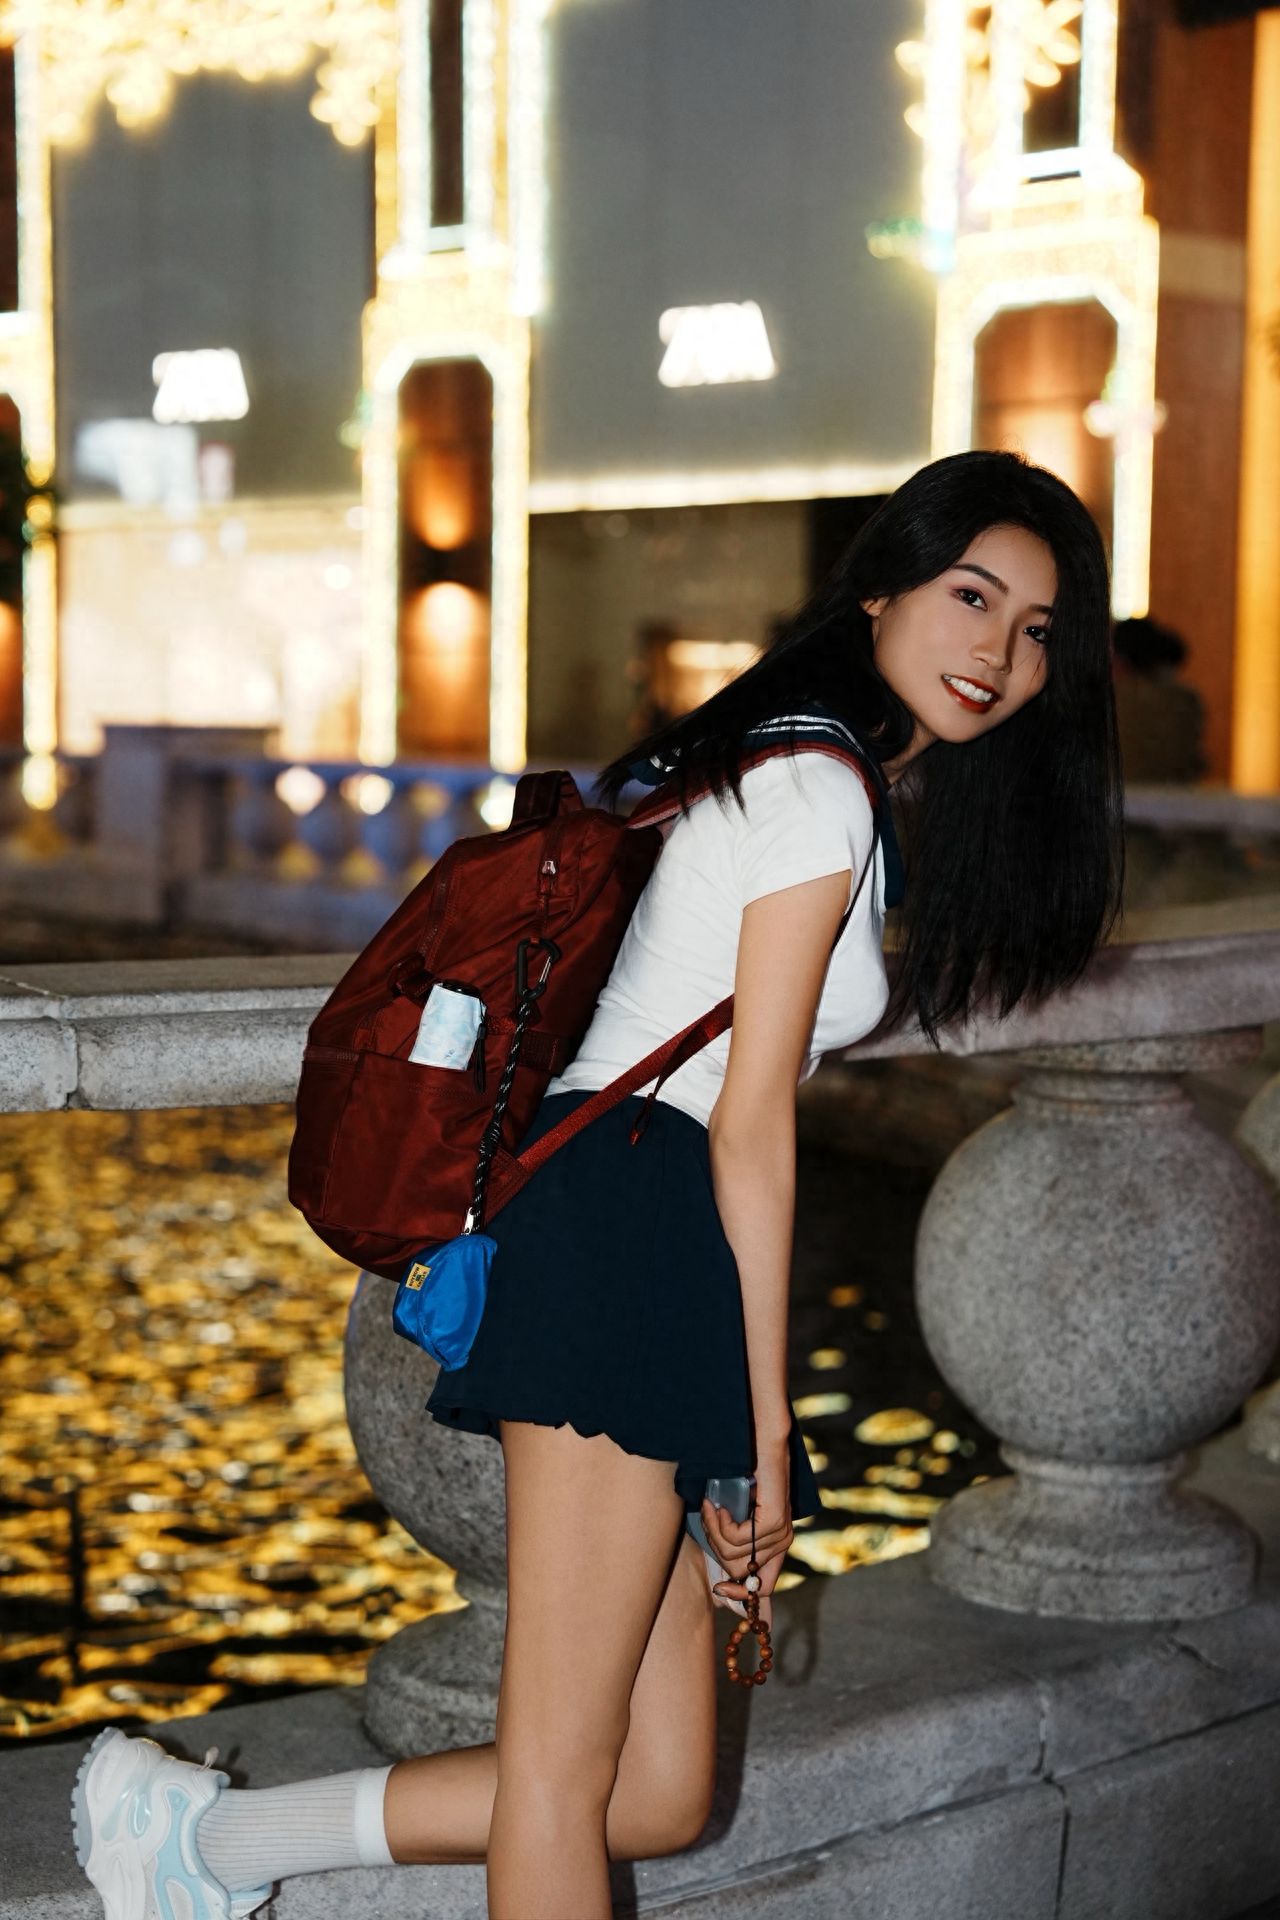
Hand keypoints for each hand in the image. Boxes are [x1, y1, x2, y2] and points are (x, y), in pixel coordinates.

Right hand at [700, 1439, 792, 1630]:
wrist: (759, 1441)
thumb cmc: (743, 1474)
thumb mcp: (736, 1516)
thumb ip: (732, 1542)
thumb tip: (720, 1582)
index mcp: (776, 1544)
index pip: (763, 1589)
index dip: (738, 1594)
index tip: (717, 1587)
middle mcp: (782, 1542)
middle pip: (740, 1573)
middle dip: (716, 1548)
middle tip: (710, 1518)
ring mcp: (780, 1532)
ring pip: (735, 1556)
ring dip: (714, 1531)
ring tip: (712, 1507)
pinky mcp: (774, 1520)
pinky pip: (738, 1540)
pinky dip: (721, 1524)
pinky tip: (720, 1506)